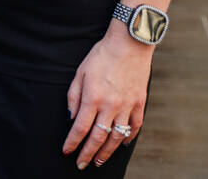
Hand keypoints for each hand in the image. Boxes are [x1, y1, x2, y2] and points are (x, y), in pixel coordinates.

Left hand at [63, 27, 151, 168]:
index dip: (72, 142)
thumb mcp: (80, 71)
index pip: (80, 128)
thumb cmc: (101, 55)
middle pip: (98, 137)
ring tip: (99, 160)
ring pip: (116, 137)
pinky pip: (135, 126)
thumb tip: (72, 117)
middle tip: (81, 164)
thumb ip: (74, 95)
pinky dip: (128, 138)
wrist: (130, 43)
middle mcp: (110, 105)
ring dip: (107, 151)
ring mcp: (127, 105)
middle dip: (88, 153)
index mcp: (93, 97)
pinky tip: (121, 144)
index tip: (67, 151)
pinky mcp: (140, 103)